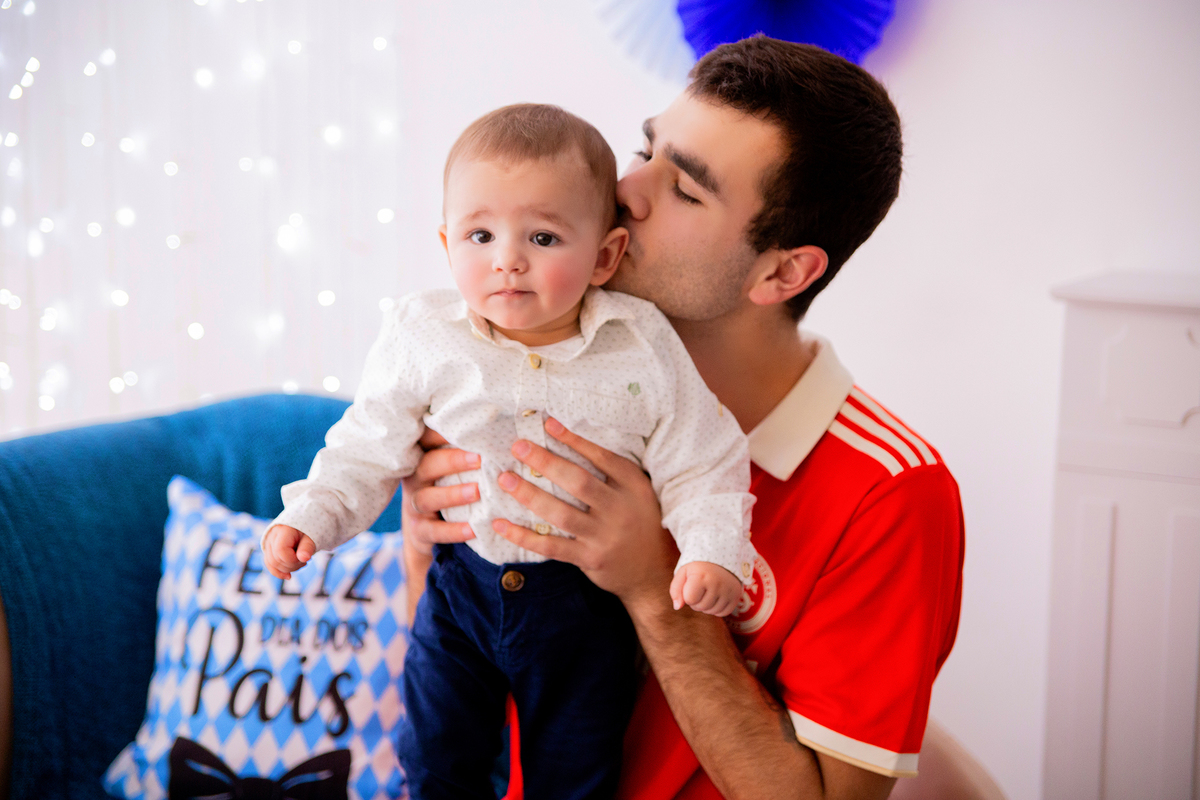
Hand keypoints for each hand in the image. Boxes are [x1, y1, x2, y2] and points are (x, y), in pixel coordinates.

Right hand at [262, 524, 315, 580]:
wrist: (302, 525)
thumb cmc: (307, 530)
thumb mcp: (311, 537)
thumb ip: (307, 547)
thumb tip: (304, 558)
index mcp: (282, 530)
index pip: (281, 551)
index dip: (292, 560)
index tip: (305, 558)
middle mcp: (271, 536)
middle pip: (275, 560)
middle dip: (292, 565)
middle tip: (305, 560)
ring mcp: (268, 543)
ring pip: (272, 564)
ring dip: (288, 568)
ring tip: (300, 562)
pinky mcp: (268, 550)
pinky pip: (269, 564)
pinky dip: (279, 572)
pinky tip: (288, 576)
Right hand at [400, 428, 479, 555]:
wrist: (426, 532)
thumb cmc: (448, 488)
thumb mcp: (454, 469)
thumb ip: (470, 452)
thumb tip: (506, 434)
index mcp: (424, 458)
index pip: (427, 440)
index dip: (442, 432)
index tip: (466, 427)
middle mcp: (416, 479)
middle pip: (427, 465)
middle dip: (452, 461)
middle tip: (479, 459)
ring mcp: (414, 506)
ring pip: (426, 498)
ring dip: (452, 495)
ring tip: (477, 492)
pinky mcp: (420, 530)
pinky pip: (433, 531)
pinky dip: (453, 530)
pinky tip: (472, 528)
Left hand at [490, 417, 674, 611]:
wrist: (654, 570)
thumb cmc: (639, 521)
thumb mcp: (637, 492)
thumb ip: (613, 473)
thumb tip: (570, 442)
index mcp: (633, 486)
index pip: (602, 458)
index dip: (574, 440)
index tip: (548, 424)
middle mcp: (620, 510)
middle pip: (578, 482)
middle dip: (546, 462)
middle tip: (519, 447)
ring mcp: (604, 536)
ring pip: (561, 513)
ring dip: (529, 495)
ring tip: (506, 480)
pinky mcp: (589, 558)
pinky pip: (551, 546)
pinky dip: (523, 536)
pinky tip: (501, 524)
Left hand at [669, 562, 741, 616]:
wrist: (721, 562)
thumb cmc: (699, 569)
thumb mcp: (684, 572)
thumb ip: (675, 589)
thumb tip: (677, 607)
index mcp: (702, 577)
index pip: (689, 599)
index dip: (687, 594)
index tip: (691, 584)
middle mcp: (718, 585)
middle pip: (700, 607)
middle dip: (696, 600)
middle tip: (700, 587)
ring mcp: (728, 592)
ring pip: (710, 611)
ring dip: (706, 605)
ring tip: (708, 591)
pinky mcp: (736, 598)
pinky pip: (722, 613)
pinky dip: (717, 608)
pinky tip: (717, 596)